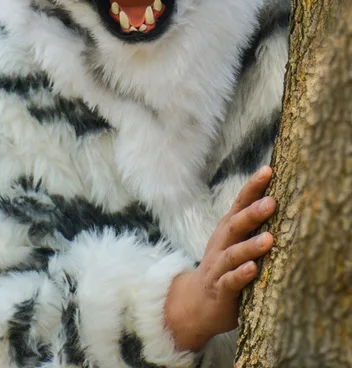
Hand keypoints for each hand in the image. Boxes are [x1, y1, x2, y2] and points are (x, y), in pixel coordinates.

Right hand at [164, 166, 275, 352]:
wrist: (197, 303)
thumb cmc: (225, 268)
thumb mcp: (235, 243)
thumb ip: (251, 225)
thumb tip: (277, 199)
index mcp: (227, 231)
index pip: (240, 204)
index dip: (252, 187)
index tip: (268, 170)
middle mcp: (221, 244)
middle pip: (235, 225)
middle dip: (252, 213)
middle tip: (272, 201)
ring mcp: (219, 266)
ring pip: (233, 253)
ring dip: (250, 246)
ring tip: (269, 239)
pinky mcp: (220, 290)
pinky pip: (230, 282)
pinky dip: (241, 275)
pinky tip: (253, 269)